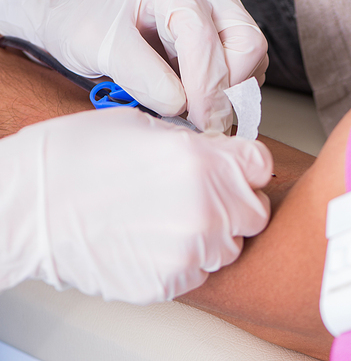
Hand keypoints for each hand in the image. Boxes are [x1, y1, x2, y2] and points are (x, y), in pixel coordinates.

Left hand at [0, 0, 268, 131]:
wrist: (84, 17)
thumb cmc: (86, 25)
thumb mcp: (100, 49)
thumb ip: (143, 78)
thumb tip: (183, 105)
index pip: (205, 37)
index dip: (206, 87)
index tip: (198, 123)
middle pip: (247, 42)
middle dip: (230, 89)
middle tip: (204, 121)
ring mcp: (218, 7)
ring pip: (254, 54)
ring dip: (234, 91)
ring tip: (200, 110)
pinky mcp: (223, 28)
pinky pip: (247, 62)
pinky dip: (233, 88)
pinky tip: (205, 99)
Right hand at [0, 108, 271, 302]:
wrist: (30, 205)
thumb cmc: (77, 157)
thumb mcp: (143, 126)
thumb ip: (194, 144)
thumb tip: (218, 155)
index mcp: (202, 160)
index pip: (261, 166)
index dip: (249, 167)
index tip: (237, 171)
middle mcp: (205, 207)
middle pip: (255, 213)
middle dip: (237, 205)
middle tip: (206, 198)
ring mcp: (189, 250)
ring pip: (230, 246)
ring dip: (212, 235)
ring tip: (172, 220)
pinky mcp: (169, 282)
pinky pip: (199, 272)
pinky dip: (187, 260)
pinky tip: (154, 242)